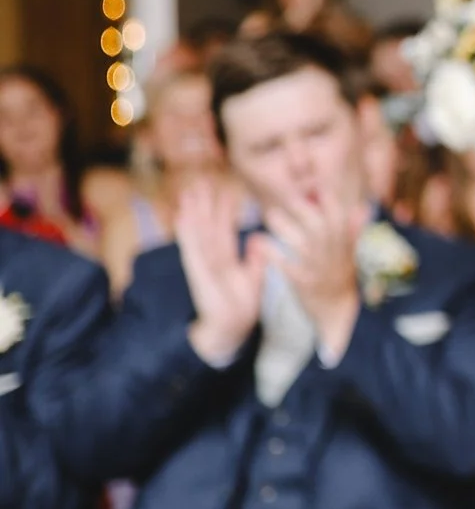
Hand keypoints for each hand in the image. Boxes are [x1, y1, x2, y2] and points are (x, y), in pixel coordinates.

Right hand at [175, 179, 267, 364]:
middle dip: (203, 204)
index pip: (224, 228)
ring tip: (188, 191)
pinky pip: (191, 248)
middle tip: (200, 181)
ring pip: (197, 232)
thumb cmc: (241, 305)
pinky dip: (186, 233)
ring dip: (192, 212)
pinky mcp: (197, 272)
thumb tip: (258, 239)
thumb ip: (255, 259)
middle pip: (207, 225)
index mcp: (227, 257)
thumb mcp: (253, 278)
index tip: (223, 190)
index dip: (223, 210)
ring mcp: (203, 263)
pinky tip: (182, 216)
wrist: (232, 327)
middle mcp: (212, 257)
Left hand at [263, 177, 367, 356]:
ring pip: (301, 242)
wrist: (340, 314)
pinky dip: (271, 253)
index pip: (338, 213)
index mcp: (345, 242)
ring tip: (269, 214)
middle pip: (318, 224)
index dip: (326, 195)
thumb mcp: (352, 254)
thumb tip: (362, 207)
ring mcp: (319, 268)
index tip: (311, 182)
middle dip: (301, 207)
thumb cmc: (341, 278)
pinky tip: (257, 241)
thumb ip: (353, 230)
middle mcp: (334, 253)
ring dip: (285, 226)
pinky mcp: (303, 283)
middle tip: (283, 195)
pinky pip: (285, 265)